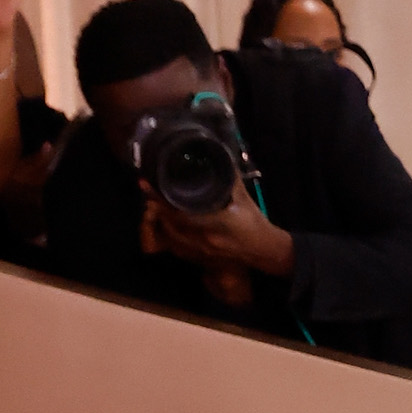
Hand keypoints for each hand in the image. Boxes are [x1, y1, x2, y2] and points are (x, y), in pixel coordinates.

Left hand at [140, 188, 294, 281]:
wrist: (264, 251)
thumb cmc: (254, 222)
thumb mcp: (243, 197)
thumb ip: (228, 177)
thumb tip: (217, 153)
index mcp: (216, 223)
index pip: (180, 213)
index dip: (161, 199)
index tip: (147, 184)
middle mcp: (206, 240)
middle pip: (171, 225)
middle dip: (156, 208)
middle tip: (147, 190)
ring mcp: (203, 253)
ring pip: (171, 238)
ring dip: (160, 222)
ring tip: (153, 205)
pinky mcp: (202, 259)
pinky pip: (178, 249)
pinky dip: (168, 236)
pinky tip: (164, 224)